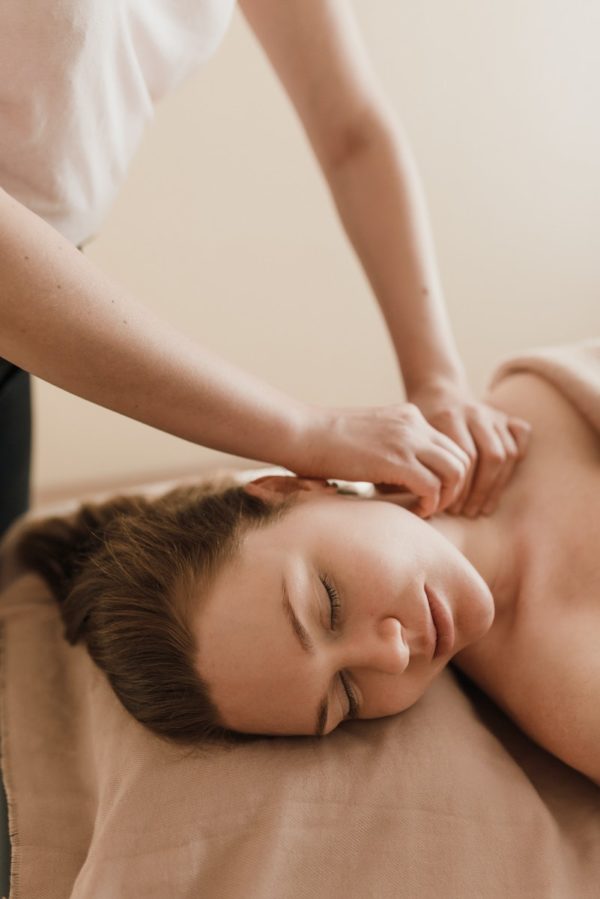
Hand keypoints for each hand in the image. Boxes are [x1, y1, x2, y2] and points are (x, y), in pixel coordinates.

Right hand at [296, 402, 470, 517]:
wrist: (301, 433)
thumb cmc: (323, 442)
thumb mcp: (368, 437)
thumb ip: (389, 448)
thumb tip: (394, 474)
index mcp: (408, 416)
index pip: (450, 446)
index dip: (448, 474)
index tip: (431, 493)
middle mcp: (414, 424)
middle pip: (462, 458)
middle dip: (456, 487)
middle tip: (436, 505)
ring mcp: (407, 440)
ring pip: (456, 472)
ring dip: (446, 497)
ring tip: (427, 510)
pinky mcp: (396, 460)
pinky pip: (433, 487)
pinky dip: (429, 504)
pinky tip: (414, 511)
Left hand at [408, 382, 531, 516]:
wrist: (435, 392)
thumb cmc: (417, 427)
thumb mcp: (408, 442)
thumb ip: (413, 466)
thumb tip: (420, 505)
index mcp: (447, 417)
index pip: (465, 458)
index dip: (460, 488)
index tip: (450, 508)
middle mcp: (473, 413)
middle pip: (490, 457)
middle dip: (480, 491)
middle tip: (468, 512)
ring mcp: (491, 413)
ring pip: (506, 453)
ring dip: (496, 485)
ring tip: (482, 507)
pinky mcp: (504, 416)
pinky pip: (521, 436)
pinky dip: (518, 456)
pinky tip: (501, 478)